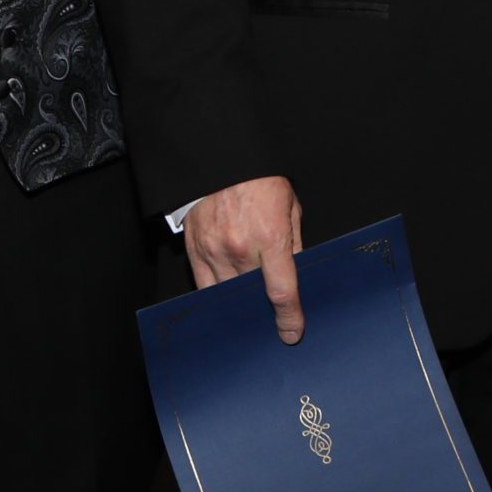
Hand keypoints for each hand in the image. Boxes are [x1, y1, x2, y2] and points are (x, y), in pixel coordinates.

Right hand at [184, 176, 304, 340]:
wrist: (223, 158)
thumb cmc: (261, 180)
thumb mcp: (290, 208)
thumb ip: (293, 244)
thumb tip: (295, 275)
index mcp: (270, 238)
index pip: (281, 291)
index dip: (289, 317)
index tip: (292, 333)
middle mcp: (240, 249)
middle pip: (253, 296)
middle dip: (264, 310)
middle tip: (272, 322)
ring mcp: (214, 251)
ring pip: (228, 295)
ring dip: (240, 305)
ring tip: (249, 312)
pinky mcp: (195, 250)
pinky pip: (205, 286)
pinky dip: (216, 296)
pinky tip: (225, 303)